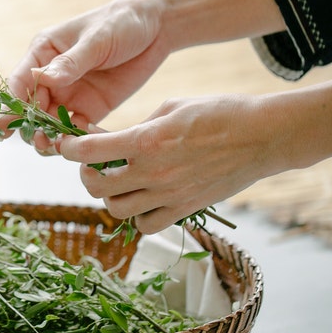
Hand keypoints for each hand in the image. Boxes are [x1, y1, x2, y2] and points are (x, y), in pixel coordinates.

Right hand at [0, 0, 171, 151]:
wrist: (158, 27)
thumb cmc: (122, 21)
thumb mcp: (97, 39)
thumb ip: (71, 62)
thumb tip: (43, 79)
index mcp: (44, 53)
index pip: (20, 82)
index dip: (11, 105)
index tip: (6, 126)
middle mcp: (51, 77)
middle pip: (31, 108)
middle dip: (31, 127)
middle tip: (39, 140)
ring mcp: (69, 95)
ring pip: (49, 124)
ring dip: (48, 138)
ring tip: (54, 147)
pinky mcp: (90, 109)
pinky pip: (75, 130)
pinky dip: (74, 141)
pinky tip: (81, 147)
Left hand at [57, 95, 274, 232]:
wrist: (263, 136)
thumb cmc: (218, 112)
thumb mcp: (170, 107)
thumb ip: (137, 127)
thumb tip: (109, 140)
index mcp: (146, 140)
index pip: (89, 152)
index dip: (70, 148)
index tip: (68, 145)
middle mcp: (153, 172)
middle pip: (96, 185)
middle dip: (87, 173)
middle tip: (94, 164)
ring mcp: (168, 195)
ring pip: (116, 209)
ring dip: (110, 195)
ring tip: (119, 181)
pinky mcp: (184, 209)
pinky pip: (145, 226)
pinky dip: (137, 216)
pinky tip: (143, 198)